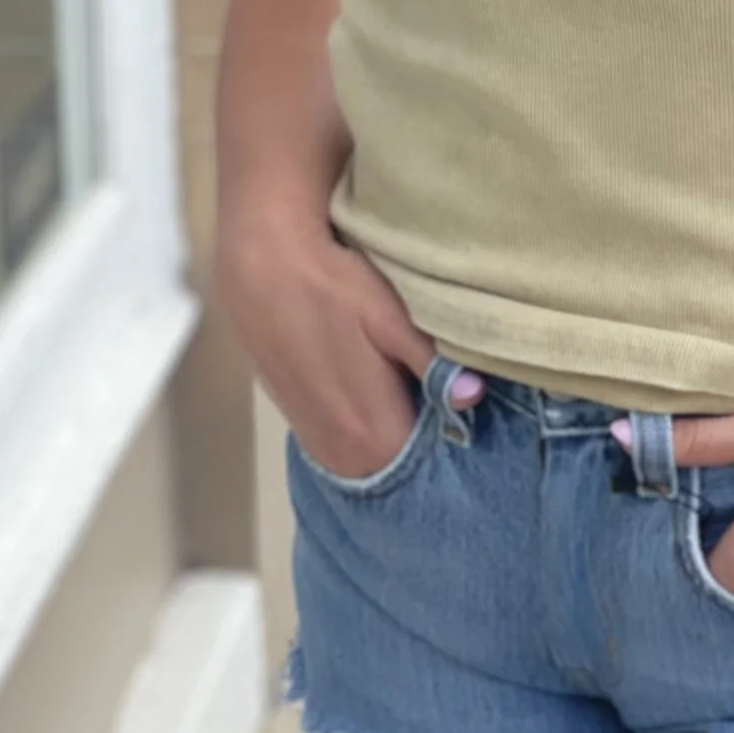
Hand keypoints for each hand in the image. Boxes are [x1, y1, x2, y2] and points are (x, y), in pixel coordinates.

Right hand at [216, 211, 482, 480]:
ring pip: (373, 457)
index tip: (469, 412)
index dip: (454, 437)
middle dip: (426, 438)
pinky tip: (374, 392)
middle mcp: (344, 457)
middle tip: (445, 396)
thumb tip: (474, 395)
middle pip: (402, 464)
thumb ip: (431, 364)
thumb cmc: (333, 288)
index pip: (433, 462)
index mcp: (375, 437)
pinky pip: (347, 445)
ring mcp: (316, 445)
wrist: (259, 268)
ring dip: (394, 433)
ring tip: (411, 391)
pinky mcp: (299, 427)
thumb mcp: (391, 319)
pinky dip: (366, 428)